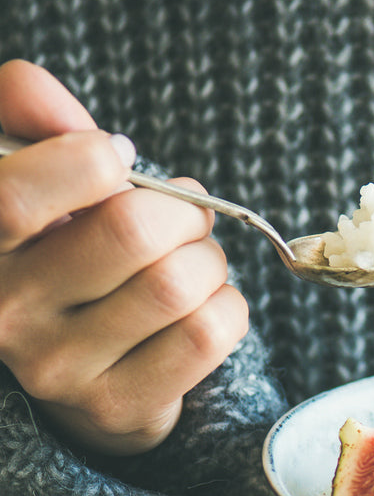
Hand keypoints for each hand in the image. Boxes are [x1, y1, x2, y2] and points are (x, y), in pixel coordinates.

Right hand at [0, 59, 248, 454]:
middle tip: (185, 219)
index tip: (120, 160)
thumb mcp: (38, 182)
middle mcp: (5, 313)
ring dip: (210, 261)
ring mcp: (59, 370)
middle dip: (182, 212)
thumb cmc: (68, 256)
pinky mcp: (118, 406)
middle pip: (131, 231)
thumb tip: (39, 89)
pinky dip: (229, 306)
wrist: (88, 372)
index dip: (90, 162)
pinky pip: (208, 334)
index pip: (17, 196)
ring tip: (196, 264)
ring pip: (179, 284)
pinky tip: (207, 305)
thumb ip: (31, 122)